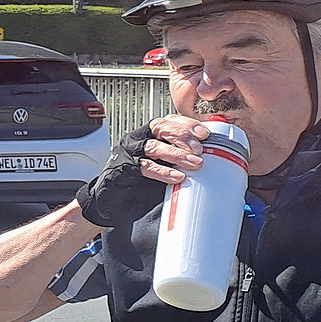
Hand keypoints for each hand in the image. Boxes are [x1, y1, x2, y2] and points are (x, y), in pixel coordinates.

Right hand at [74, 116, 209, 226]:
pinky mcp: (124, 168)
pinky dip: (163, 171)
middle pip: (160, 127)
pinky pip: (145, 166)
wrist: (111, 201)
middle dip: (182, 136)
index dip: (186, 124)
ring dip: (177, 154)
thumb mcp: (164, 165)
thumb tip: (210, 158)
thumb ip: (179, 158)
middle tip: (199, 149)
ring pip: (154, 146)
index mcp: (149, 135)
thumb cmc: (139, 183)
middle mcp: (138, 140)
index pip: (168, 120)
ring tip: (195, 163)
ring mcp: (130, 153)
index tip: (203, 133)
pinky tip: (177, 177)